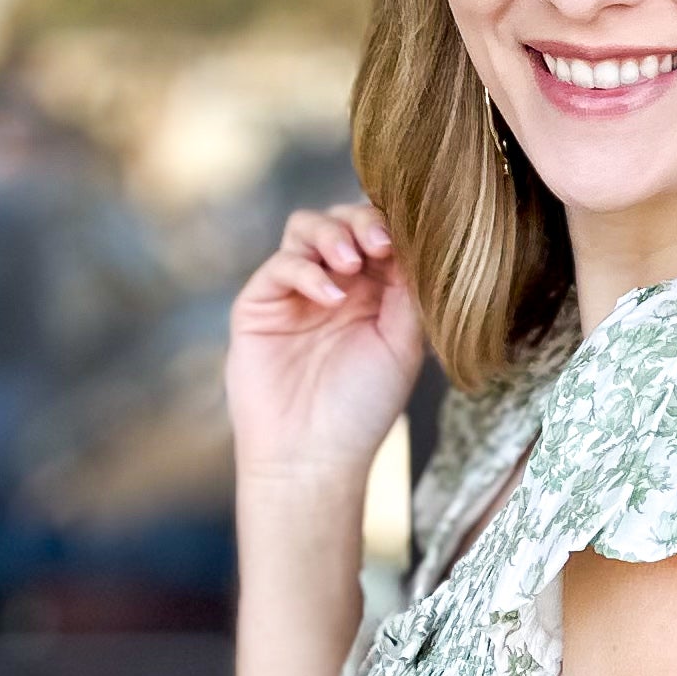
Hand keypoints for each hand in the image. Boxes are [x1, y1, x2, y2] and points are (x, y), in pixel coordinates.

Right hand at [225, 203, 424, 489]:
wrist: (314, 455)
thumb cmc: (362, 408)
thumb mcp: (401, 344)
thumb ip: (408, 291)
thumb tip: (416, 240)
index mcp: (372, 291)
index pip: (379, 234)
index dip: (391, 226)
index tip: (404, 242)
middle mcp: (333, 284)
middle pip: (342, 220)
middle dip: (362, 222)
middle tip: (379, 245)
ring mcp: (295, 291)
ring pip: (306, 227)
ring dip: (333, 234)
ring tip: (352, 264)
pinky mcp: (260, 303)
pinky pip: (281, 264)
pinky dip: (308, 271)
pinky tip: (330, 297)